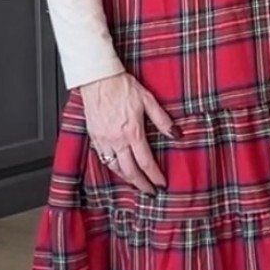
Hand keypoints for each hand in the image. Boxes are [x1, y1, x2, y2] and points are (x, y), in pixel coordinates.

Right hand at [80, 71, 175, 193]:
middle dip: (141, 184)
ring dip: (127, 178)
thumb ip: (162, 119)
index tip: (161, 184)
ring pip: (115, 167)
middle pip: (130, 171)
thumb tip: (176, 134)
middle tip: (150, 191)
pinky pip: (103, 158)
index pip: (146, 162)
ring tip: (136, 182)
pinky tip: (119, 168)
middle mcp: (116, 139)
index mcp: (132, 132)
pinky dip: (113, 167)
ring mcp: (103, 139)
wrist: (97, 78)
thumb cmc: (121, 86)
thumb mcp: (148, 100)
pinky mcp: (94, 136)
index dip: (155, 176)